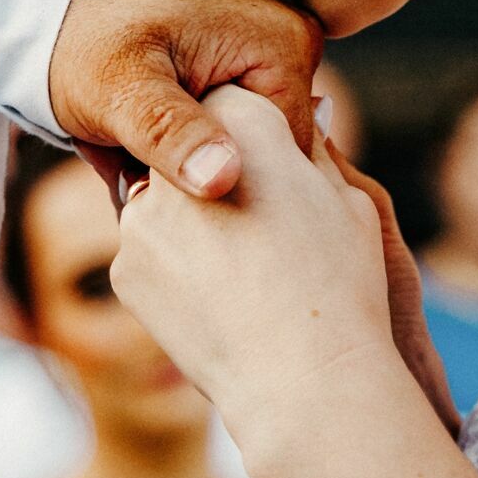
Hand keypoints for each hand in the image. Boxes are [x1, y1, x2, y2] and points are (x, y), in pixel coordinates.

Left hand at [49, 0, 320, 200]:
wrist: (47, 0)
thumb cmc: (80, 35)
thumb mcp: (119, 90)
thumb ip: (171, 134)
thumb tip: (225, 179)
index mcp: (285, 45)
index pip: (288, 158)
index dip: (223, 187)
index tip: (154, 179)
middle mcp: (293, 46)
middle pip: (264, 155)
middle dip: (192, 174)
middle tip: (128, 161)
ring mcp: (267, 54)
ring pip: (234, 149)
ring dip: (176, 163)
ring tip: (124, 148)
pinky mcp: (238, 67)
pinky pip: (216, 130)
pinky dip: (171, 147)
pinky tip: (131, 141)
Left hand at [111, 85, 455, 460]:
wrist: (303, 377)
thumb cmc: (341, 284)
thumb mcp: (350, 199)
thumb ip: (310, 152)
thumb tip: (305, 117)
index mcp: (243, 122)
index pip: (230, 101)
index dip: (252, 137)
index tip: (271, 171)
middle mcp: (180, 157)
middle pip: (187, 150)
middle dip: (209, 175)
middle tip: (253, 222)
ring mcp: (143, 214)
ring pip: (162, 202)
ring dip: (189, 222)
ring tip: (240, 269)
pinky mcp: (126, 266)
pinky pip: (149, 255)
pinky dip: (175, 271)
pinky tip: (216, 300)